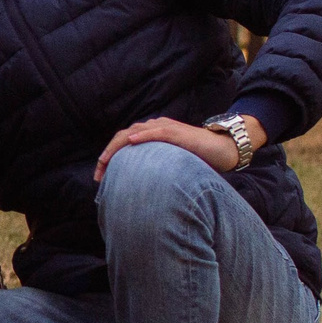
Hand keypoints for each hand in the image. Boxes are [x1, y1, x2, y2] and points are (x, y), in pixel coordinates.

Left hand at [92, 116, 262, 181]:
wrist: (224, 148)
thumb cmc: (199, 159)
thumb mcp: (172, 166)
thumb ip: (156, 173)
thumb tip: (140, 194)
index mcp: (152, 136)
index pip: (123, 143)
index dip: (109, 158)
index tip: (99, 178)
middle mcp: (155, 128)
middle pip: (122, 137)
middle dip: (107, 155)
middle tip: (97, 175)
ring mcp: (165, 128)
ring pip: (133, 132)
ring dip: (117, 146)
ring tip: (104, 161)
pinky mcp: (177, 132)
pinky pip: (156, 132)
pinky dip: (142, 135)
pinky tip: (131, 141)